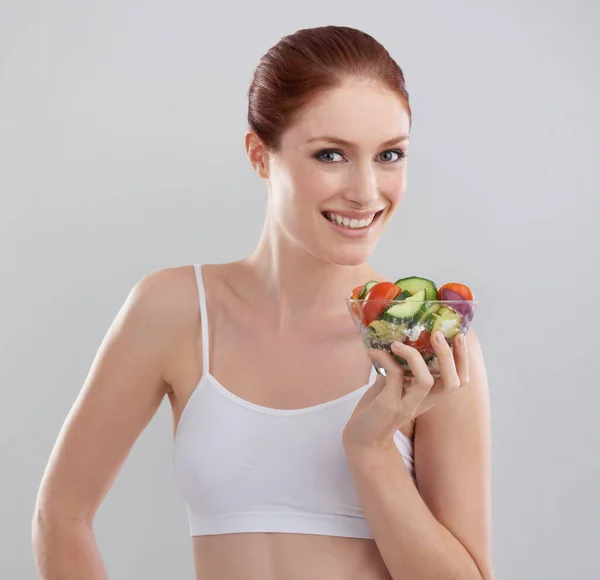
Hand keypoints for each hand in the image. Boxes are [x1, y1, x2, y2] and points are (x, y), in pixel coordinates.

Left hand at [342, 331, 469, 452]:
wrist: (362, 437)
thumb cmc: (378, 409)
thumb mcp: (393, 386)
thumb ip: (401, 368)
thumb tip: (400, 339)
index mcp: (429, 398)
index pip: (459, 381)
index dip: (463, 360)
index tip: (458, 336)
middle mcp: (423, 403)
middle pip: (452, 383)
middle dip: (448, 355)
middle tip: (436, 334)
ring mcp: (407, 405)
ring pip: (426, 381)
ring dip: (414, 356)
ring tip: (397, 343)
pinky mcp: (389, 405)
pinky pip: (394, 375)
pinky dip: (385, 359)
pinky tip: (373, 353)